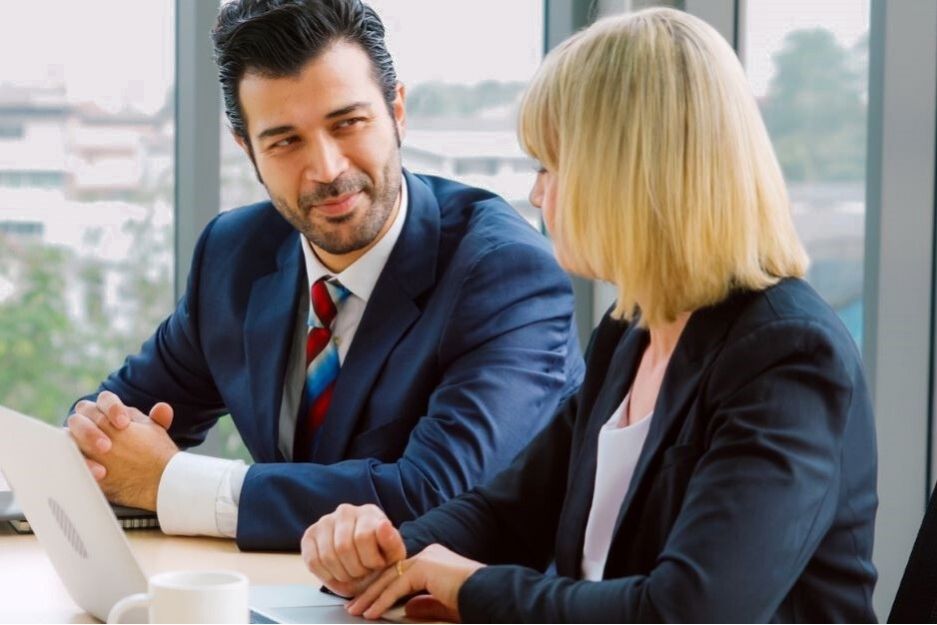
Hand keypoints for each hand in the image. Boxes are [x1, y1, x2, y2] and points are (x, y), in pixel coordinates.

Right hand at [67, 391, 172, 479]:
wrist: (138, 475)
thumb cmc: (143, 448)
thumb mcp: (152, 435)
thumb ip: (157, 421)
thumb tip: (163, 409)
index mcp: (108, 410)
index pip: (105, 399)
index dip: (112, 408)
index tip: (124, 424)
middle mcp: (89, 421)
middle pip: (81, 414)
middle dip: (93, 428)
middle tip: (108, 445)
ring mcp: (77, 440)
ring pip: (68, 434)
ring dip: (84, 444)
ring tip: (103, 456)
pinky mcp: (72, 458)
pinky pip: (67, 458)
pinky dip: (82, 464)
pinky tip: (98, 473)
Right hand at [301, 504, 405, 597]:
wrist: (363, 564)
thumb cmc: (379, 558)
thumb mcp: (392, 555)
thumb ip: (392, 542)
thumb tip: (383, 525)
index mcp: (368, 512)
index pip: (363, 537)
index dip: (371, 560)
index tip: (377, 565)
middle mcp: (345, 511)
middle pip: (343, 548)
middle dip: (355, 570)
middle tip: (363, 572)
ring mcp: (324, 522)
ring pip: (327, 556)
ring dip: (341, 574)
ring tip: (352, 573)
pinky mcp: (309, 536)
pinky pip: (313, 561)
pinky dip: (326, 575)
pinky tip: (337, 574)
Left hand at [346, 543, 483, 621]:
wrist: (489, 595)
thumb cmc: (473, 602)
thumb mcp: (443, 605)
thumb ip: (425, 604)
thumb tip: (408, 608)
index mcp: (433, 562)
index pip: (400, 574)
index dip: (382, 589)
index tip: (368, 603)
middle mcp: (428, 555)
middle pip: (391, 574)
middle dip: (371, 592)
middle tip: (354, 606)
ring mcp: (427, 558)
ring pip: (390, 578)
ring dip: (371, 596)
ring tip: (357, 610)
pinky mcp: (426, 566)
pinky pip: (397, 586)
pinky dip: (382, 601)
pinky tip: (372, 612)